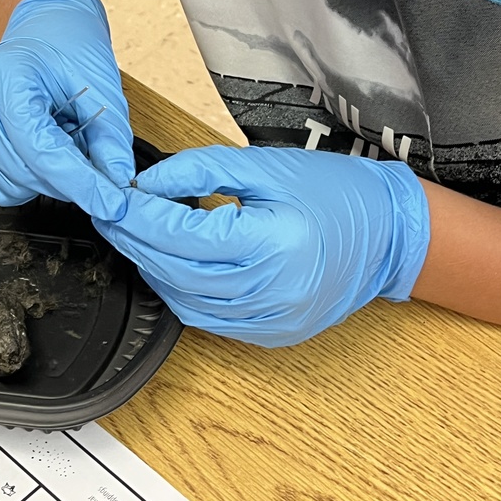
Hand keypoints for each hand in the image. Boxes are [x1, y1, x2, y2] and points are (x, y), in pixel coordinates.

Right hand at [0, 0, 132, 217]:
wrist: (40, 25)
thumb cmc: (65, 42)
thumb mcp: (100, 82)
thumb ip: (110, 135)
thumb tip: (116, 180)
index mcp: (6, 78)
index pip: (41, 150)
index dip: (80, 183)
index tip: (111, 202)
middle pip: (24, 172)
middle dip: (68, 181)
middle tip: (97, 167)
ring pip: (10, 185)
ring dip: (47, 180)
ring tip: (63, 142)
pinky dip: (26, 181)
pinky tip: (43, 153)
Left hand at [95, 146, 429, 346]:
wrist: (389, 233)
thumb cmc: (333, 191)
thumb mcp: (263, 166)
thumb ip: (199, 170)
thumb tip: (145, 183)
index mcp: (273, 242)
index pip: (181, 235)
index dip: (137, 217)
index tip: (111, 197)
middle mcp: (272, 291)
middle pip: (175, 271)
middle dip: (134, 242)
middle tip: (111, 215)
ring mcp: (273, 320)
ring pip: (185, 302)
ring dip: (153, 269)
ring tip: (135, 236)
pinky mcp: (272, 334)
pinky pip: (209, 319)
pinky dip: (181, 292)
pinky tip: (171, 265)